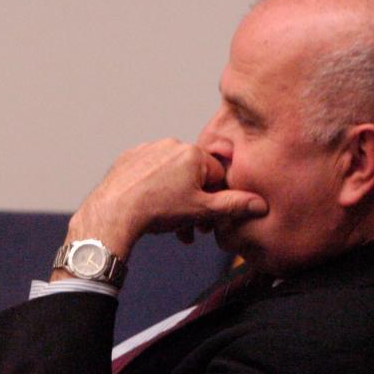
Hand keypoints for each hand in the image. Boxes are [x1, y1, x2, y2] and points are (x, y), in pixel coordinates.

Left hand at [64, 138, 267, 259]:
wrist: (113, 212)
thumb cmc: (157, 210)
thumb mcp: (202, 210)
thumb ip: (233, 205)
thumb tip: (260, 203)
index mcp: (193, 153)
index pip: (218, 175)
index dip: (216, 200)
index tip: (208, 220)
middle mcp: (171, 145)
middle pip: (193, 177)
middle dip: (195, 204)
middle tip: (190, 229)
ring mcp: (147, 150)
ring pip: (171, 176)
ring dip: (175, 200)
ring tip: (170, 225)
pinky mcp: (129, 158)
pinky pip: (150, 174)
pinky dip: (154, 190)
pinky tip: (150, 209)